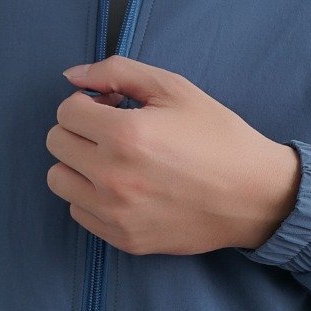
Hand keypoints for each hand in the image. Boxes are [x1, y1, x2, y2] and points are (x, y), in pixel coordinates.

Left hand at [46, 55, 301, 255]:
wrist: (254, 196)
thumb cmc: (217, 136)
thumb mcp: (174, 88)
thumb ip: (117, 72)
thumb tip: (71, 76)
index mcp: (125, 134)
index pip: (66, 111)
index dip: (89, 102)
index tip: (113, 106)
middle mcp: (112, 177)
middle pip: (56, 143)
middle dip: (80, 130)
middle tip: (113, 130)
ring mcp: (115, 213)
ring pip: (59, 180)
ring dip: (78, 164)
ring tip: (114, 160)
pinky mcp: (123, 238)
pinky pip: (78, 212)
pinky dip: (91, 196)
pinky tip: (124, 187)